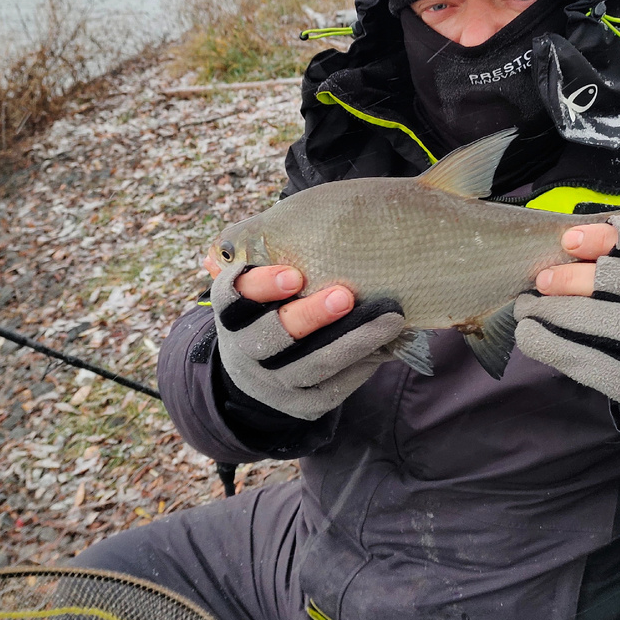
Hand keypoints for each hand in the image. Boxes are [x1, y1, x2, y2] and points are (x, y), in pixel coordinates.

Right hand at [211, 261, 405, 420]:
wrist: (258, 373)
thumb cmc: (269, 307)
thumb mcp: (257, 283)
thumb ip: (266, 251)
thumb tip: (301, 213)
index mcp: (230, 312)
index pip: (232, 297)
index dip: (260, 286)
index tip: (294, 274)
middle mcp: (244, 349)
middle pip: (272, 336)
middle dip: (310, 316)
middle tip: (346, 295)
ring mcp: (271, 382)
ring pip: (310, 366)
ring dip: (352, 342)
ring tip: (389, 319)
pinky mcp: (299, 405)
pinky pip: (331, 389)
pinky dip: (360, 367)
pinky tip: (386, 345)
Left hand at [514, 215, 619, 434]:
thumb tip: (565, 245)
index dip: (605, 236)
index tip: (568, 240)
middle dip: (573, 277)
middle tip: (542, 280)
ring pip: (609, 321)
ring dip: (558, 310)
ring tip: (528, 307)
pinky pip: (594, 364)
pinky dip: (554, 347)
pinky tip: (530, 336)